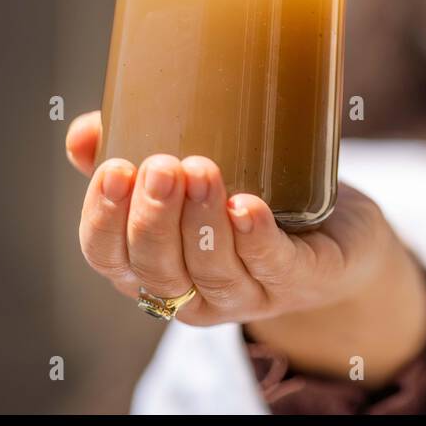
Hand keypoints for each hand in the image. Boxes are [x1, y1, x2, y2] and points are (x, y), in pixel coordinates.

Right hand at [65, 112, 425, 380]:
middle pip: (157, 269)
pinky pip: (271, 266)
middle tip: (162, 166)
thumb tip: (83, 131)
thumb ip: (137, 152)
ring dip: (203, 222)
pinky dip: (255, 238)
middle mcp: (194, 292)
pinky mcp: (301, 280)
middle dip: (154, 218)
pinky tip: (247, 207)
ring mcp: (248, 294)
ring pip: (213, 271)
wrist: (342, 238)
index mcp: (154, 267)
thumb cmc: (255, 197)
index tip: (114, 169)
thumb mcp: (193, 177)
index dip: (103, 218)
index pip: (108, 256)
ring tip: (203, 170)